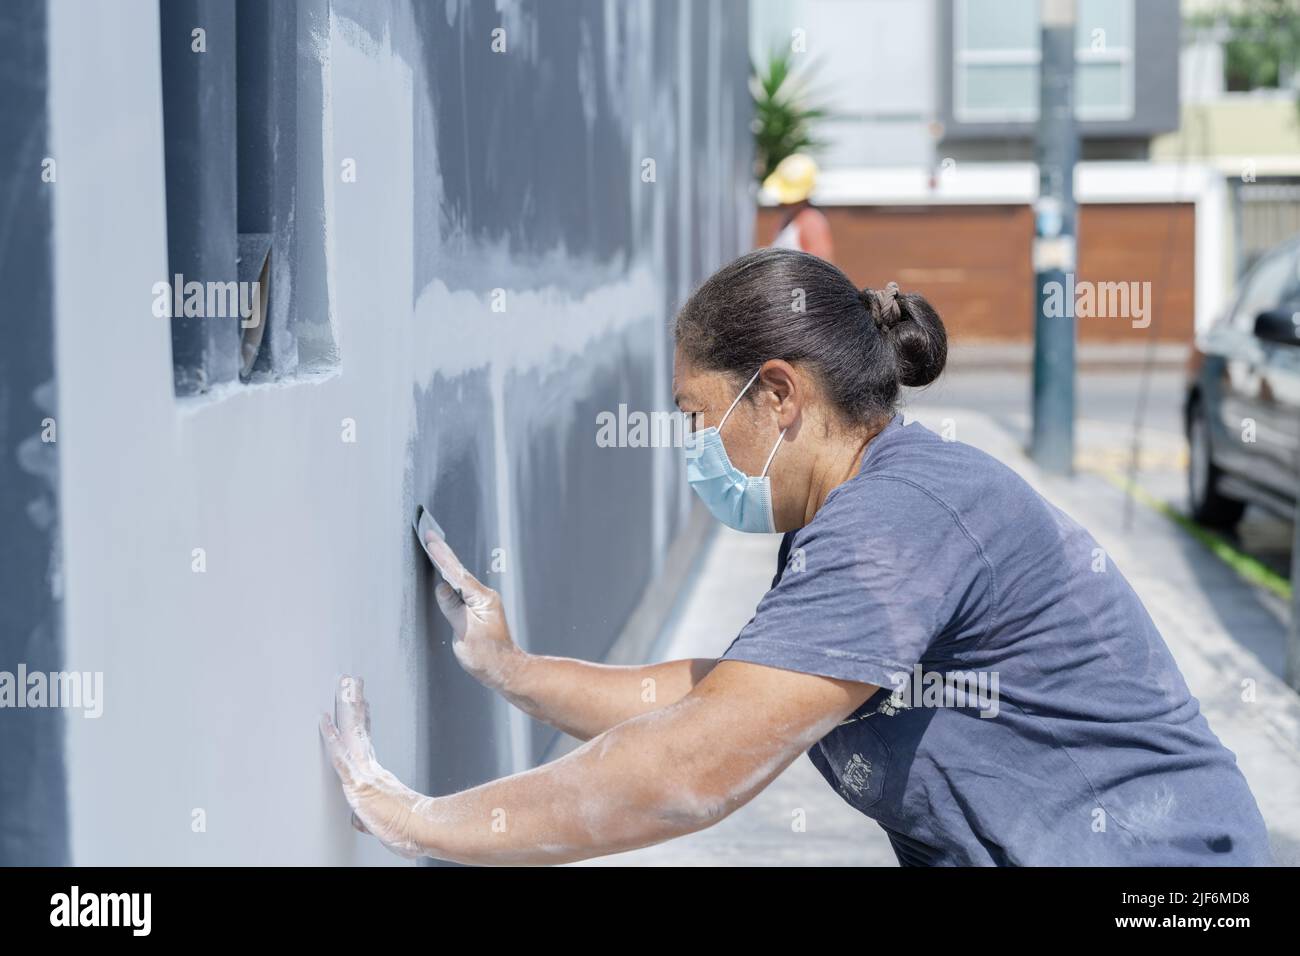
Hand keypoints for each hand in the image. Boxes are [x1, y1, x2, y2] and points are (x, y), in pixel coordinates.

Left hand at [319, 675, 435, 859]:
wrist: (421, 830)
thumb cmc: (407, 831)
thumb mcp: (384, 823)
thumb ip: (368, 818)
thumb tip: (359, 821)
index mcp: (377, 777)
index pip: (366, 743)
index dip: (362, 722)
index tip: (362, 705)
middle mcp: (370, 769)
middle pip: (359, 730)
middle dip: (354, 704)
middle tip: (351, 681)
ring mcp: (364, 772)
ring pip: (352, 734)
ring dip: (347, 707)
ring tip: (345, 684)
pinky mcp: (358, 781)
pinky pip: (340, 755)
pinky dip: (331, 737)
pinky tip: (324, 721)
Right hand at [424, 528, 522, 690]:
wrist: (505, 669)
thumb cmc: (488, 656)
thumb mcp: (465, 632)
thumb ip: (453, 608)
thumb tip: (442, 589)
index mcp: (482, 599)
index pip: (458, 575)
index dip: (443, 558)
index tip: (431, 541)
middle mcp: (485, 597)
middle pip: (459, 572)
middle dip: (444, 554)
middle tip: (430, 535)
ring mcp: (483, 603)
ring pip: (460, 580)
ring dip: (446, 564)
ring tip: (434, 547)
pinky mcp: (479, 610)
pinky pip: (462, 590)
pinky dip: (451, 579)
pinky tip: (444, 574)